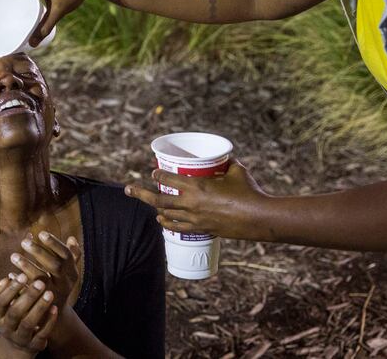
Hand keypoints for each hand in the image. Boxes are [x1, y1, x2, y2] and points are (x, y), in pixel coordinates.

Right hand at [0, 276, 58, 354]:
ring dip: (39, 307)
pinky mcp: (34, 345)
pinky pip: (42, 333)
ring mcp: (20, 338)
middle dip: (28, 297)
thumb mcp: (6, 305)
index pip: (1, 302)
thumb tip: (5, 278)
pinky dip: (49, 321)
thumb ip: (5, 291)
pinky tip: (55, 308)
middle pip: (15, 313)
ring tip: (49, 293)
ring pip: (28, 324)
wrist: (20, 343)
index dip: (11, 289)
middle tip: (40, 283)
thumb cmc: (14, 315)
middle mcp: (6, 329)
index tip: (23, 275)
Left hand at [9, 231, 80, 308]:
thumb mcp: (68, 273)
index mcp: (72, 273)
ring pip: (41, 280)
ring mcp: (53, 296)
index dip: (55, 244)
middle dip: (40, 253)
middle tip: (24, 242)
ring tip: (13, 256)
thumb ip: (71, 256)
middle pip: (55, 266)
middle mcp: (65, 284)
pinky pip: (29, 294)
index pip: (66, 255)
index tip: (41, 233)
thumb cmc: (59, 287)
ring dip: (27, 267)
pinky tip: (9, 275)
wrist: (55, 317)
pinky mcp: (40, 307)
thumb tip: (72, 237)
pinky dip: (20, 284)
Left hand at [124, 162, 270, 239]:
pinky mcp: (202, 229)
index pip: (169, 178)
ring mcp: (195, 218)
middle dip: (141, 194)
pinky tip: (163, 222)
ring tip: (150, 205)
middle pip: (159, 199)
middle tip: (128, 190)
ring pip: (167, 214)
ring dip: (156, 209)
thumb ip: (227, 164)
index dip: (158, 174)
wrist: (258, 217)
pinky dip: (169, 224)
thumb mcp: (237, 171)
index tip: (153, 172)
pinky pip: (179, 227)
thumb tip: (225, 157)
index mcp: (196, 185)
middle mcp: (191, 202)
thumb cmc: (249, 190)